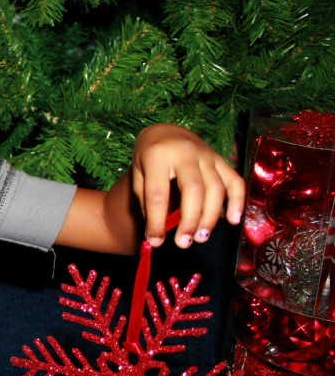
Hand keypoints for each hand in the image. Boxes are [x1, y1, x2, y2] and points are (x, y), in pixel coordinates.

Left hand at [131, 123, 244, 247]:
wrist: (165, 132)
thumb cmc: (148, 157)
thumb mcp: (138, 174)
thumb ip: (146, 201)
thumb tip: (155, 234)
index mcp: (157, 155)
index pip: (157, 193)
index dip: (156, 221)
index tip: (155, 242)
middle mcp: (185, 152)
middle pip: (193, 190)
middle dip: (189, 220)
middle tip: (183, 243)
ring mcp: (207, 154)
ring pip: (215, 188)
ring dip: (210, 216)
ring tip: (200, 238)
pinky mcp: (221, 159)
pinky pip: (234, 180)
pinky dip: (237, 201)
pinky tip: (233, 220)